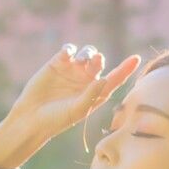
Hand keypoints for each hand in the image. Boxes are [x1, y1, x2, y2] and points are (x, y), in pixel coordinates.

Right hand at [8, 43, 141, 149]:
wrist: (32, 117)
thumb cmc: (57, 119)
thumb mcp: (77, 110)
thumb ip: (91, 95)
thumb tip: (103, 79)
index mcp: (96, 92)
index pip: (115, 78)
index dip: (125, 68)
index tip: (136, 58)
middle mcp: (86, 80)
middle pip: (99, 62)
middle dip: (99, 60)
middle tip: (95, 62)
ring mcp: (72, 70)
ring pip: (87, 53)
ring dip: (87, 53)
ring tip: (80, 61)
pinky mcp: (57, 63)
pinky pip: (68, 50)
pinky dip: (70, 50)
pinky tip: (67, 55)